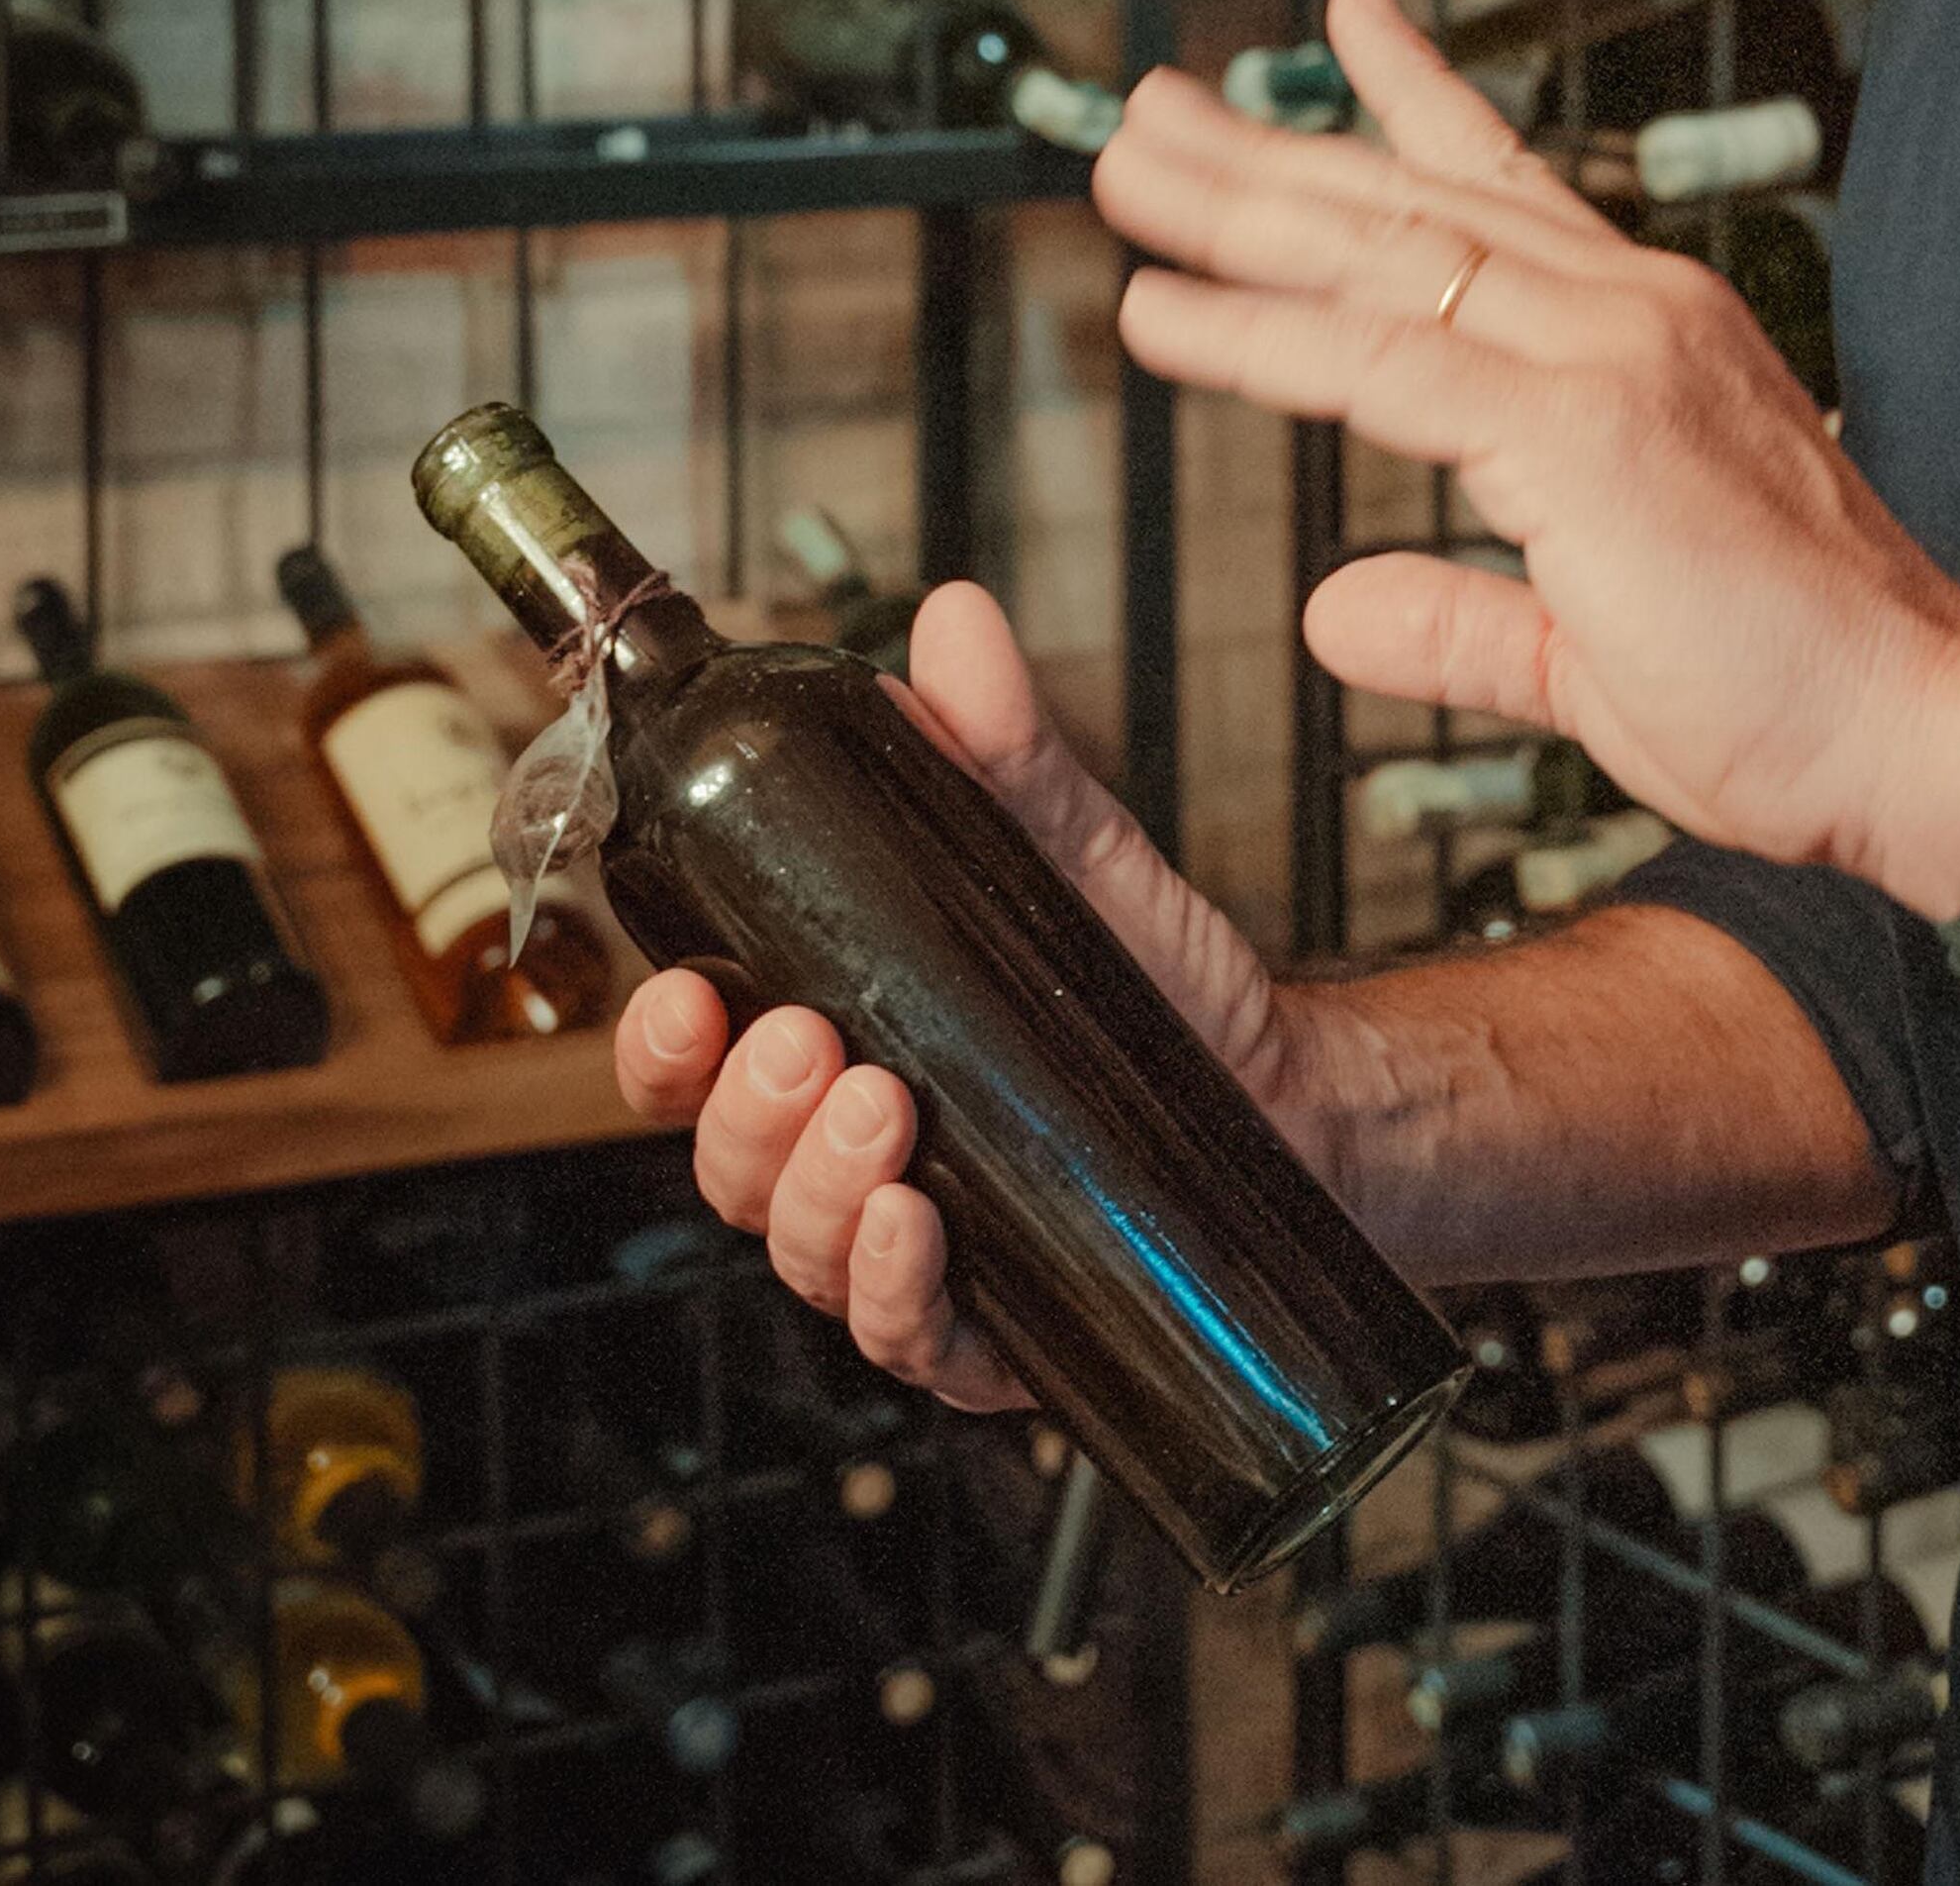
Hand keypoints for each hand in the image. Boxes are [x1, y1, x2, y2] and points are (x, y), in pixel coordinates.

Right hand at [613, 578, 1328, 1408]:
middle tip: (811, 1043)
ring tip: (886, 1110)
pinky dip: (894, 1290)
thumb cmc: (1158, 991)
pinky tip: (917, 1229)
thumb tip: (953, 623)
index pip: (697, 1057)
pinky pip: (906, 1337)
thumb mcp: (1077, 857)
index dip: (664, 1039)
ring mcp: (911, 1249)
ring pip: (800, 1246)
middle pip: (728, 1159)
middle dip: (744, 1108)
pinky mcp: (988, 1330)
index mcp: (838, 1040)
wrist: (1295, 1097)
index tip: (682, 990)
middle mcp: (850, 1154)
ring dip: (817, 1189)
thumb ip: (1005, 750)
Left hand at [1091, 0, 1959, 911]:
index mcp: (1650, 338)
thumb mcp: (1590, 655)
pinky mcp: (1584, 435)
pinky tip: (1163, 313)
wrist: (1931, 745)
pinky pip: (1385, 364)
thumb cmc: (1800, 701)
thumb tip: (1336, 609)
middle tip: (1152, 105)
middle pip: (1414, 202)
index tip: (1344, 18)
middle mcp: (1631, 315)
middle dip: (1271, 149)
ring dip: (1239, 205)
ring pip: (1386, 254)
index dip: (1413, 99)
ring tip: (1126, 165)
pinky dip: (1261, 334)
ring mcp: (1612, 360)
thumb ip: (1460, 620)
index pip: (1508, 190)